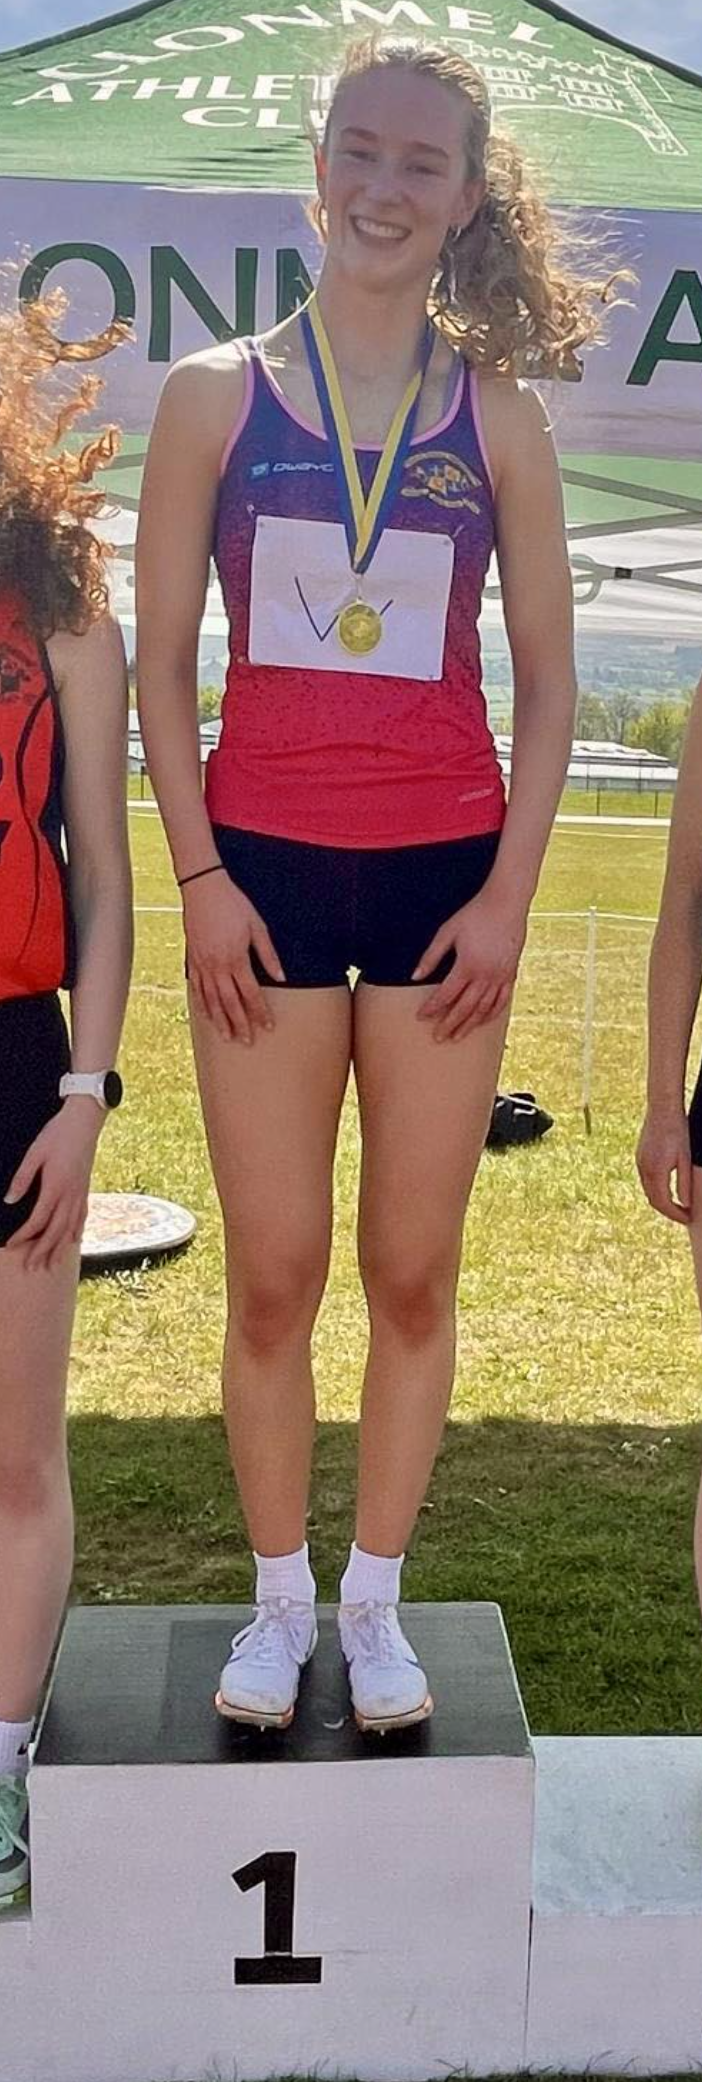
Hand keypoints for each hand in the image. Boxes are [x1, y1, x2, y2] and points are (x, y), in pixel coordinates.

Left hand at [4, 1099, 100, 1270]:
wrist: (84, 1121)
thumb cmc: (57, 1134)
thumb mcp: (34, 1153)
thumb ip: (22, 1179)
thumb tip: (10, 1201)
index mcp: (55, 1186)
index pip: (38, 1220)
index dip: (25, 1235)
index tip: (12, 1245)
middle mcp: (70, 1194)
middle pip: (56, 1231)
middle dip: (42, 1251)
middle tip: (31, 1267)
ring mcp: (80, 1193)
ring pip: (70, 1228)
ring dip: (59, 1249)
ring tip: (50, 1265)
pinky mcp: (85, 1189)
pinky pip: (81, 1217)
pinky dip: (75, 1233)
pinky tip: (71, 1241)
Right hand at [183, 872, 285, 1042]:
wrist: (202, 888)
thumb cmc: (233, 904)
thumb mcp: (257, 926)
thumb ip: (268, 954)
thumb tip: (282, 977)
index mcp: (236, 958)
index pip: (251, 993)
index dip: (260, 1012)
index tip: (268, 1026)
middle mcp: (218, 966)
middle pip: (231, 1003)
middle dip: (241, 1024)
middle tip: (248, 1041)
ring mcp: (202, 964)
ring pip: (212, 1000)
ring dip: (221, 1020)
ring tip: (228, 1037)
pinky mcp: (192, 959)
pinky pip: (197, 988)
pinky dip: (203, 1004)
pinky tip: (207, 1016)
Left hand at [412, 886, 526, 1039]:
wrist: (506, 903)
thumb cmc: (474, 914)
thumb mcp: (448, 931)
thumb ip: (431, 956)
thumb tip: (414, 976)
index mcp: (467, 965)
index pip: (445, 995)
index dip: (431, 1008)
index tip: (421, 1017)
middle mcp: (485, 975)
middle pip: (464, 1008)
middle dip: (449, 1024)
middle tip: (437, 1037)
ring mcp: (500, 977)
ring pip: (483, 1009)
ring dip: (469, 1025)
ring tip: (456, 1036)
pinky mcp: (511, 974)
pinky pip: (501, 1001)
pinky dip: (491, 1014)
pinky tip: (481, 1021)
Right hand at [636, 1107, 691, 1225]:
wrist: (662, 1109)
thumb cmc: (678, 1131)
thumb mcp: (686, 1159)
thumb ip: (685, 1183)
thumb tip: (685, 1204)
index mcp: (656, 1172)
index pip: (663, 1203)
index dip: (675, 1214)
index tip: (687, 1218)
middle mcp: (644, 1169)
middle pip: (653, 1200)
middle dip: (668, 1211)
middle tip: (684, 1215)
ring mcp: (640, 1163)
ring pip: (648, 1190)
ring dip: (661, 1201)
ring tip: (677, 1205)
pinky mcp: (640, 1157)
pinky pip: (646, 1180)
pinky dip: (656, 1189)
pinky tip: (668, 1188)